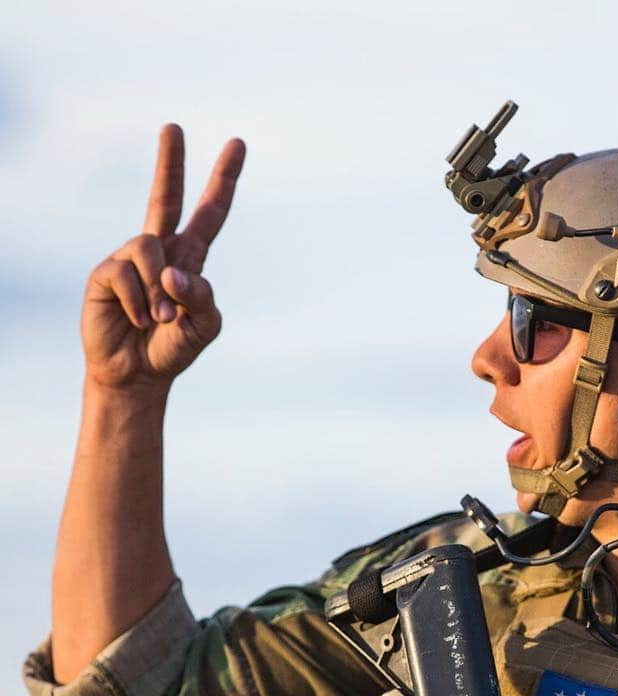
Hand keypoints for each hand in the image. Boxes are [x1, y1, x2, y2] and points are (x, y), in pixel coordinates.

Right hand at [80, 124, 244, 393]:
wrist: (137, 374)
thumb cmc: (173, 348)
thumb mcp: (205, 326)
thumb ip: (202, 298)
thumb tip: (173, 272)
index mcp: (190, 259)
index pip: (210, 213)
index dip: (223, 181)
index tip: (237, 145)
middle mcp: (160, 251)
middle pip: (165, 197)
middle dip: (170, 162)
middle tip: (173, 126)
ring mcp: (130, 259)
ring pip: (150, 248)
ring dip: (161, 291)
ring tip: (160, 320)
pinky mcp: (106, 274)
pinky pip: (127, 274)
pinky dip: (140, 303)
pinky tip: (139, 321)